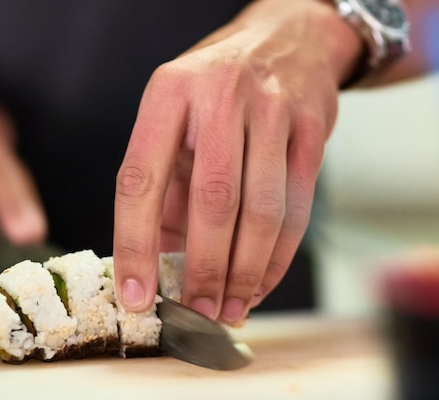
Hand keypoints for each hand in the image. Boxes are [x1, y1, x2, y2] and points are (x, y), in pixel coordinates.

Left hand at [113, 0, 361, 323]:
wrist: (288, 40)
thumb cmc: (215, 96)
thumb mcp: (172, 123)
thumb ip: (164, 190)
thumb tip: (158, 267)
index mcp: (168, 95)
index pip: (140, 180)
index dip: (135, 245)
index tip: (136, 295)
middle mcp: (220, 97)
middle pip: (213, 202)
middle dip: (204, 269)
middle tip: (196, 311)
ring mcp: (273, 110)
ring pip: (262, 212)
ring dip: (244, 273)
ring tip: (228, 308)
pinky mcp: (312, 129)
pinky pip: (297, 210)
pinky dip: (277, 259)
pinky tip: (259, 284)